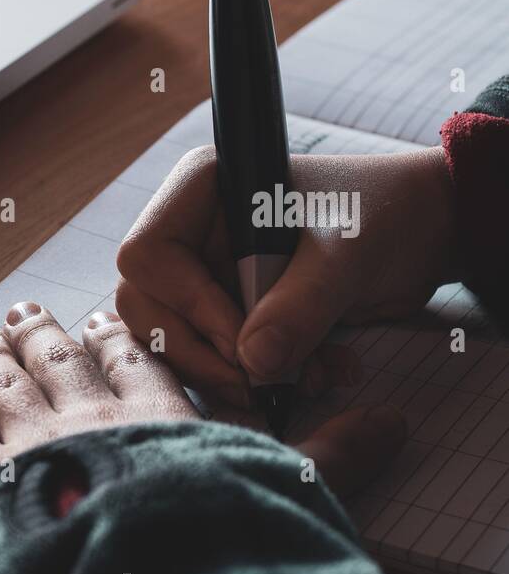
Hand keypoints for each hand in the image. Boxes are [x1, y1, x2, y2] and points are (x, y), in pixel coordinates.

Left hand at [0, 303, 406, 500]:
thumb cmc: (211, 531)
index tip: (103, 319)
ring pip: (3, 384)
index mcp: (157, 417)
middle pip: (61, 361)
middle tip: (25, 308)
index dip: (116, 338)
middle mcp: (91, 417)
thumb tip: (389, 422)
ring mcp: (31, 444)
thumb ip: (327, 455)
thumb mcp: (279, 490)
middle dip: (43, 333)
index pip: (135, 363)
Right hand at [115, 145, 456, 406]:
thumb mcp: (346, 257)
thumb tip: (252, 363)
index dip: (188, 305)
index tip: (242, 339)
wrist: (427, 234)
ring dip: (235, 374)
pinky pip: (210, 358)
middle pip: (146, 307)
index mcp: (201, 191)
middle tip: (262, 382)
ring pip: (173, 342)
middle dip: (204, 354)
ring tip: (308, 378)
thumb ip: (299, 306)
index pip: (147, 255)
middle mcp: (188, 234)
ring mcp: (202, 276)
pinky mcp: (223, 313)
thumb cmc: (385, 215)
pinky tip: (309, 375)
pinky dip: (255, 378)